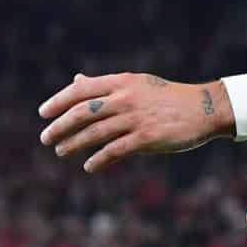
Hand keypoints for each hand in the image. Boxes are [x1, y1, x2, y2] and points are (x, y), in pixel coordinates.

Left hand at [39, 74, 229, 173]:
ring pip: (95, 133)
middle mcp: (126, 97)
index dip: (58, 101)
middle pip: (83, 112)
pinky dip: (98, 159)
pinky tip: (88, 166)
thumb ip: (104, 85)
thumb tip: (76, 80)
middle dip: (60, 126)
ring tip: (60, 151)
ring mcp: (136, 118)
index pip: (81, 90)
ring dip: (73, 143)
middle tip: (45, 138)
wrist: (204, 108)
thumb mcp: (136, 83)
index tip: (43, 113)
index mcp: (122, 81)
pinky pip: (114, 150)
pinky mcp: (146, 138)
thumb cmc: (167, 96)